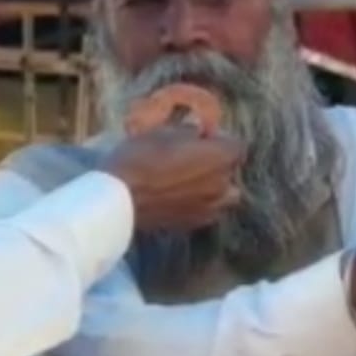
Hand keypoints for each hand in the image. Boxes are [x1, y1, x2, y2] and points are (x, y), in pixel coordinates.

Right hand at [100, 124, 243, 230]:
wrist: (119, 198)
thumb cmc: (140, 158)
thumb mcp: (164, 131)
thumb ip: (189, 132)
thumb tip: (198, 133)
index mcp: (220, 157)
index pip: (236, 145)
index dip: (220, 140)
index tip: (203, 138)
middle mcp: (222, 184)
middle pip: (230, 170)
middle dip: (217, 162)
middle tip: (192, 157)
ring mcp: (210, 208)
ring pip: (224, 195)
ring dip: (215, 186)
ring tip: (191, 180)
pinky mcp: (194, 224)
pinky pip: (208, 211)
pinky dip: (202, 203)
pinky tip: (181, 197)